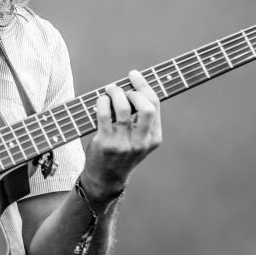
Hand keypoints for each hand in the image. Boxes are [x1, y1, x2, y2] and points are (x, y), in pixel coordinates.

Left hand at [82, 70, 161, 199]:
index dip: (144, 86)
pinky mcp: (106, 143)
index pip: (155, 105)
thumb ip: (141, 119)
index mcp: (154, 138)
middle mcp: (142, 141)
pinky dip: (102, 102)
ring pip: (123, 109)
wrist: (106, 178)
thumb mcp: (139, 140)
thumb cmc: (122, 152)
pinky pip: (104, 115)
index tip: (134, 76)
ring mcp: (124, 143)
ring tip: (110, 90)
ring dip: (116, 93)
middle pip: (146, 107)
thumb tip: (133, 86)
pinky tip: (101, 100)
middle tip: (124, 87)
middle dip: (134, 90)